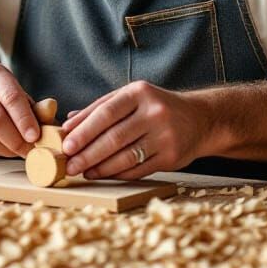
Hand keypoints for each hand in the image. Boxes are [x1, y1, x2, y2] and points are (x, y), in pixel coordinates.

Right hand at [0, 63, 39, 157]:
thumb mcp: (12, 88)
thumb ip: (33, 106)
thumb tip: (52, 121)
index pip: (11, 97)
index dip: (25, 120)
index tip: (36, 137)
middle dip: (16, 140)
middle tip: (31, 151)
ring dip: (5, 149)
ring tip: (18, 150)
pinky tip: (1, 148)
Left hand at [60, 81, 212, 179]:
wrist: (200, 119)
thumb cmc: (156, 107)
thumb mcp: (130, 98)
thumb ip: (99, 108)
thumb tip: (67, 124)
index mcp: (140, 93)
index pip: (106, 113)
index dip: (84, 131)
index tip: (66, 145)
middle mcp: (154, 113)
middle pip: (114, 138)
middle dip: (88, 154)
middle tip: (70, 165)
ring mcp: (165, 136)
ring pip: (125, 157)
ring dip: (100, 168)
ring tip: (83, 172)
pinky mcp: (171, 157)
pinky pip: (138, 169)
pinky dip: (117, 174)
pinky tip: (103, 174)